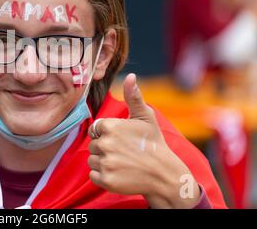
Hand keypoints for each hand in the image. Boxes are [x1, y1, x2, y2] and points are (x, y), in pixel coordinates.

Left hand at [88, 73, 200, 207]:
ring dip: (103, 162)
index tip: (122, 139)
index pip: (97, 128)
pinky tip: (119, 173)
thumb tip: (130, 76)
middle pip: (93, 144)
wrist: (164, 174)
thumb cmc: (154, 143)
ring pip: (92, 160)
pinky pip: (93, 175)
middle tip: (124, 152)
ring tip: (122, 163)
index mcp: (111, 127)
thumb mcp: (145, 117)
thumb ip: (133, 96)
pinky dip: (103, 176)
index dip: (108, 134)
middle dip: (105, 148)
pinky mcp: (105, 180)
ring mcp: (105, 163)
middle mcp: (105, 144)